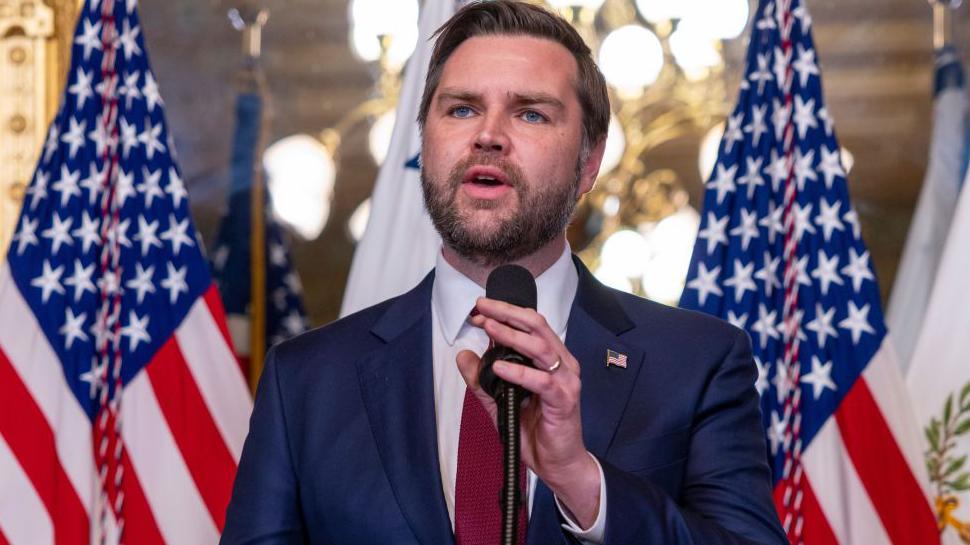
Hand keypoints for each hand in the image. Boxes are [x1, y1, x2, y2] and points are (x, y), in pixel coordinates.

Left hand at [456, 297, 600, 527]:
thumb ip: (482, 379)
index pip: (529, 325)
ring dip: (512, 335)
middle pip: (537, 326)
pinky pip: (542, 381)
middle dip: (507, 313)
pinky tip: (499, 367)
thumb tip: (463, 355)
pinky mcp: (564, 401)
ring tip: (489, 328)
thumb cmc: (536, 431)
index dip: (505, 313)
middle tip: (483, 308)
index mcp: (550, 359)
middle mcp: (561, 364)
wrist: (558, 463)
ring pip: (540, 347)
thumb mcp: (500, 401)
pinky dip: (519, 372)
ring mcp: (565, 381)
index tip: (480, 311)